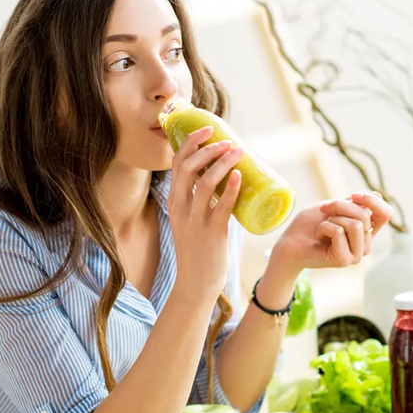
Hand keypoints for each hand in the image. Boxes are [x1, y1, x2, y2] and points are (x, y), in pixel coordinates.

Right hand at [167, 125, 241, 300]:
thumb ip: (203, 201)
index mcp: (174, 202)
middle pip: (187, 168)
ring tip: (238, 152)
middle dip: (207, 148)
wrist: (196, 283)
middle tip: (227, 140)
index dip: (191, 142)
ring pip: (204, 183)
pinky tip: (239, 176)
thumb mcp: (191, 220)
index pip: (177, 164)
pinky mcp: (211, 233)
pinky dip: (230, 189)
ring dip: (222, 163)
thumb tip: (226, 178)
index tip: (207, 129)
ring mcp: (195, 221)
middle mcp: (180, 208)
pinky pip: (221, 206)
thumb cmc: (199, 250)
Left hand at [271, 192, 392, 273]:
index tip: (353, 195)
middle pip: (365, 215)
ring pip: (356, 224)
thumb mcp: (333, 207)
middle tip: (323, 210)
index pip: (385, 214)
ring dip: (333, 218)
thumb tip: (378, 195)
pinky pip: (339, 231)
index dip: (372, 201)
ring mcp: (356, 255)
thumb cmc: (309, 225)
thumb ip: (354, 204)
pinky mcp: (344, 260)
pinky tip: (318, 236)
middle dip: (340, 206)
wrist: (289, 242)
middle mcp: (364, 245)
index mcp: (366, 232)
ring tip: (322, 227)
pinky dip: (324, 227)